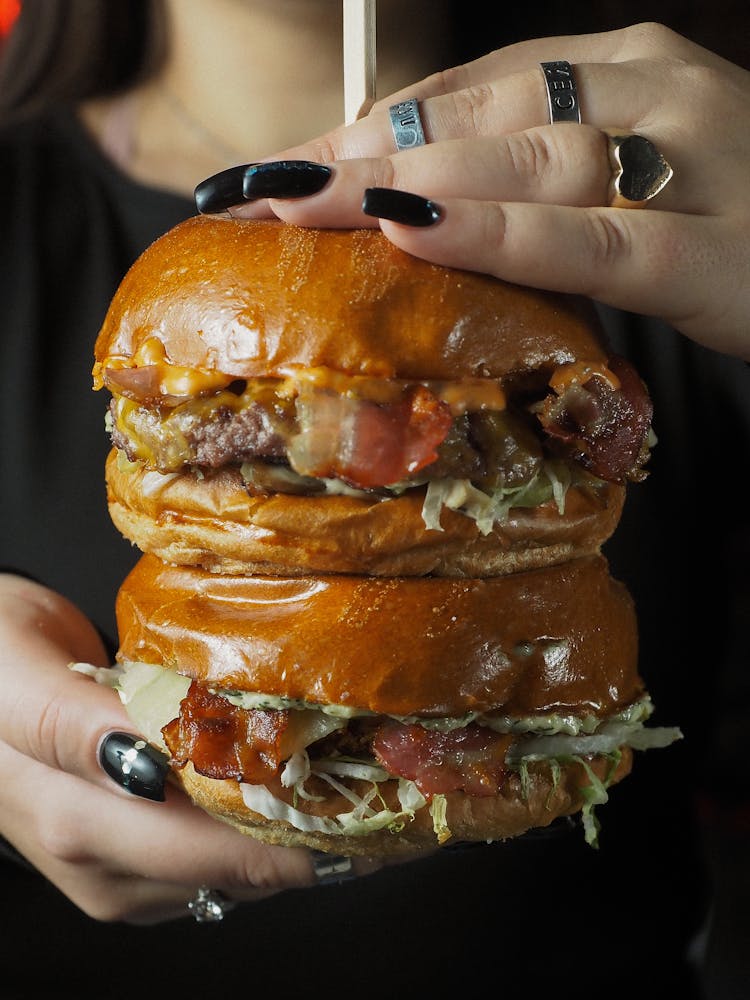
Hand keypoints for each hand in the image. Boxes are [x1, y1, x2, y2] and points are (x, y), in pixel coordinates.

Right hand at [0, 574, 382, 923]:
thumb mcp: (20, 684)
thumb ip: (79, 730)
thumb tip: (155, 765)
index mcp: (77, 822)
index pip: (214, 845)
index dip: (304, 831)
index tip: (380, 801)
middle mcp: (104, 865)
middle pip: (238, 866)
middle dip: (322, 838)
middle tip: (399, 794)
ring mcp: (119, 870)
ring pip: (233, 869)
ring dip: (303, 834)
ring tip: (372, 787)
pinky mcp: (130, 860)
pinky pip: (215, 858)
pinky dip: (266, 827)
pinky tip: (306, 793)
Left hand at [230, 23, 749, 360]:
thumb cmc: (734, 221)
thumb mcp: (634, 176)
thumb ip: (541, 175)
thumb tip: (420, 205)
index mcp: (627, 68)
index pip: (469, 90)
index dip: (369, 129)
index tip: (287, 167)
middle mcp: (656, 91)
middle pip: (481, 115)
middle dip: (363, 156)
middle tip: (267, 191)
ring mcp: (691, 161)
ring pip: (527, 161)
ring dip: (408, 184)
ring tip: (309, 207)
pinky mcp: (713, 249)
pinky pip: (594, 241)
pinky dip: (502, 234)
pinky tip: (421, 236)